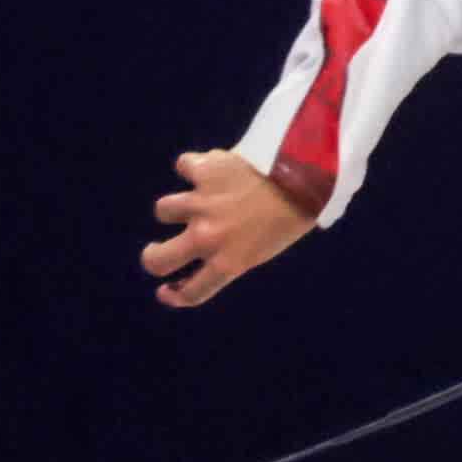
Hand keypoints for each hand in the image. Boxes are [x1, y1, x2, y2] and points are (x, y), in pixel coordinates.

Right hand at [147, 149, 314, 308]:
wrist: (308, 174)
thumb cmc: (294, 215)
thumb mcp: (266, 248)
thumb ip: (231, 257)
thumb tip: (206, 261)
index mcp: (229, 262)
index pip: (192, 292)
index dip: (175, 295)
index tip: (166, 290)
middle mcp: (207, 237)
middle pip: (155, 260)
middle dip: (153, 257)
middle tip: (159, 250)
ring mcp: (201, 203)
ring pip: (164, 210)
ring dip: (179, 207)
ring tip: (199, 200)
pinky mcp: (203, 170)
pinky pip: (184, 166)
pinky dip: (195, 166)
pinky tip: (211, 166)